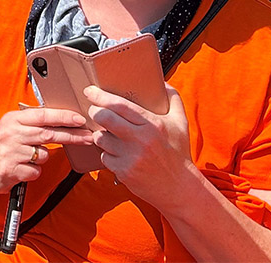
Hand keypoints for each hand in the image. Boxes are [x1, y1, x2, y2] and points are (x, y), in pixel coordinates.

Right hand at [0, 107, 92, 193]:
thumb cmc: (3, 145)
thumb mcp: (13, 126)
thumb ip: (33, 122)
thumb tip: (64, 117)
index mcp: (13, 119)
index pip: (43, 115)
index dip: (63, 117)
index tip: (80, 119)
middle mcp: (10, 133)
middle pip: (48, 134)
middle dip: (71, 136)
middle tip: (88, 137)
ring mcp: (9, 152)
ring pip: (43, 155)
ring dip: (42, 157)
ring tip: (28, 157)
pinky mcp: (10, 170)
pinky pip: (35, 171)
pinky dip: (34, 171)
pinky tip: (22, 168)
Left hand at [84, 84, 192, 202]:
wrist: (179, 188)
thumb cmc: (179, 152)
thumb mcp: (181, 123)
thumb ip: (173, 99)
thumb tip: (163, 83)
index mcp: (152, 124)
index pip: (120, 105)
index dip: (100, 96)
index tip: (90, 91)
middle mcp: (140, 140)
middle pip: (104, 118)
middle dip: (94, 111)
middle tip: (94, 110)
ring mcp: (130, 157)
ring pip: (100, 138)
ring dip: (101, 134)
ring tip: (109, 134)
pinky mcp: (123, 172)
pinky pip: (104, 157)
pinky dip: (107, 153)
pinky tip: (118, 153)